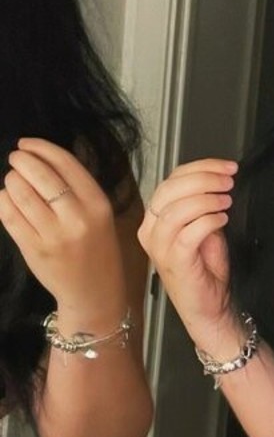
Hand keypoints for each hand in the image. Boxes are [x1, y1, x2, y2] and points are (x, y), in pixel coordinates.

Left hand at [0, 138, 127, 326]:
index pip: (65, 163)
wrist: (95, 293)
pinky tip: (8, 200)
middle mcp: (78, 218)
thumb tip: (41, 156)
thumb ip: (77, 188)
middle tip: (15, 160)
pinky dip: (3, 201)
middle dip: (20, 161)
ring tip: (14, 183)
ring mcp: (54, 235)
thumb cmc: (95, 250)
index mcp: (98, 205)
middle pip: (39, 174)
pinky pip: (8, 214)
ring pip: (19, 192)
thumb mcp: (100, 215)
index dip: (40, 147)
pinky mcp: (34, 249)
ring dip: (11, 181)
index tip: (26, 144)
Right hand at [138, 158, 238, 345]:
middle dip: (204, 179)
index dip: (200, 168)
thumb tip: (216, 181)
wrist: (209, 307)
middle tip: (229, 181)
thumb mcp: (204, 228)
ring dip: (206, 199)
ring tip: (227, 201)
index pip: (171, 181)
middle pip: (170, 190)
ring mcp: (160, 247)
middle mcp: (151, 231)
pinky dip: (208, 220)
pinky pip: (188, 232)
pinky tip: (222, 220)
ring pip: (177, 209)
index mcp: (155, 218)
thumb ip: (203, 205)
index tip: (227, 167)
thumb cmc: (205, 269)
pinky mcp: (174, 261)